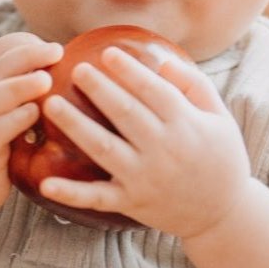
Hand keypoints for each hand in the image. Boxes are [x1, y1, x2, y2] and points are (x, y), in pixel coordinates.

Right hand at [0, 33, 62, 214]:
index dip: (22, 44)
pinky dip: (12, 120)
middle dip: (26, 56)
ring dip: (19, 86)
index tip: (52, 47)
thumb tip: (69, 71)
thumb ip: (26, 93)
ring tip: (46, 80)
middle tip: (57, 52)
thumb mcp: (7, 113)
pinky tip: (33, 114)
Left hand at [37, 46, 250, 239]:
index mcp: (185, 125)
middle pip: (124, 113)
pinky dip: (71, 193)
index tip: (108, 53)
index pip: (153, 90)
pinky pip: (96, 197)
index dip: (129, 70)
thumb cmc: (222, 158)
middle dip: (99, 89)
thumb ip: (195, 86)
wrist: (223, 214)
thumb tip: (164, 61)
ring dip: (75, 125)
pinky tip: (46, 184)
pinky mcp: (131, 202)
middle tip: (76, 69)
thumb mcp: (220, 118)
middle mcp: (163, 150)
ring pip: (104, 148)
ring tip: (52, 104)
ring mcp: (144, 178)